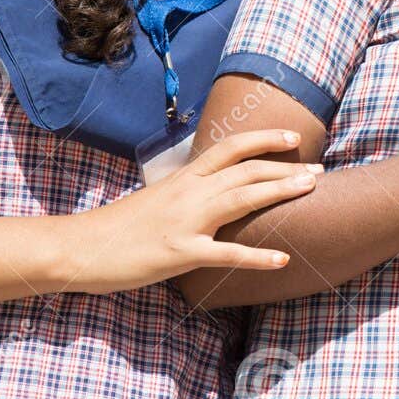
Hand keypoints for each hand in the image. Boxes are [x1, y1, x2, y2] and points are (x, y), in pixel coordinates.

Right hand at [64, 129, 318, 293]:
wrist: (79, 247)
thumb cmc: (119, 227)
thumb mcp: (158, 199)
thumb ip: (189, 192)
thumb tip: (216, 189)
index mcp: (184, 178)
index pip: (231, 147)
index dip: (265, 140)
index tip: (294, 139)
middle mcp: (189, 192)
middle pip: (247, 170)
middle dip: (286, 167)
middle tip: (319, 171)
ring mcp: (186, 221)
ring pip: (242, 198)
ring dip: (280, 191)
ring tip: (312, 191)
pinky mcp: (180, 253)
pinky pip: (227, 254)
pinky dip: (257, 257)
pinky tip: (282, 260)